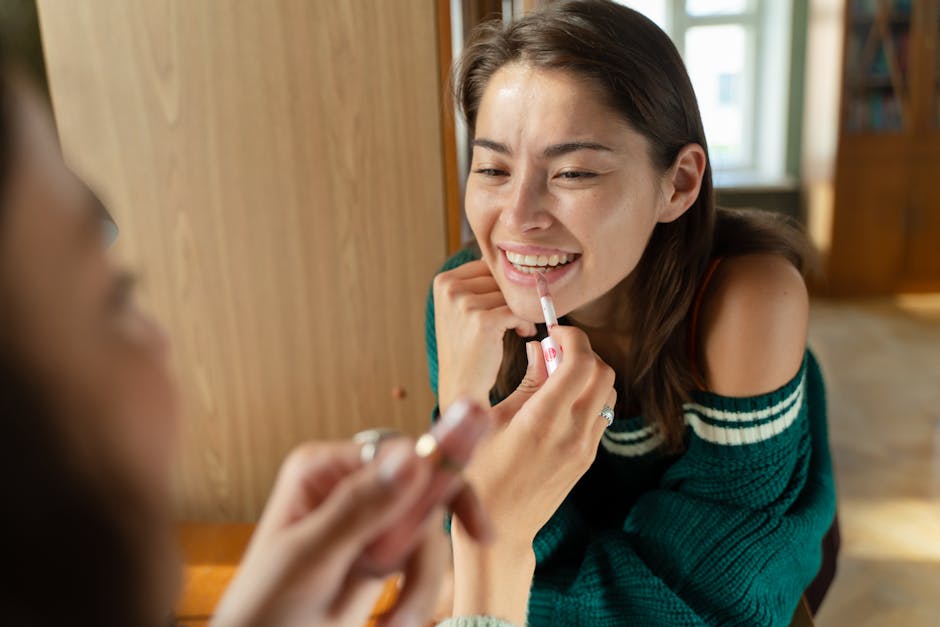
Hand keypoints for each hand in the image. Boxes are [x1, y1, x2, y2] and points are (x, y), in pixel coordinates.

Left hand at [212, 401, 493, 626]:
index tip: (474, 524)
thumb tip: (411, 457)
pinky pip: (419, 562)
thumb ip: (359, 508)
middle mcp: (347, 487)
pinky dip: (416, 595)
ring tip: (397, 624)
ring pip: (426, 535)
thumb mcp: (311, 558)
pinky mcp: (377, 554)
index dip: (444, 483)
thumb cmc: (263, 609)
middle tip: (444, 575)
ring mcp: (365, 521)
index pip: (402, 455)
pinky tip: (396, 620)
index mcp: (323, 470)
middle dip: (427, 550)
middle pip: (423, 495)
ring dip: (420, 585)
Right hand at [433, 260, 535, 409]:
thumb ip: (477, 285)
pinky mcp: (483, 321)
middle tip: (515, 318)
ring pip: (512, 296)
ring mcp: (465, 304)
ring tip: (517, 327)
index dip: (502, 285)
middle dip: (513, 299)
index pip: (487, 267)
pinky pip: (518, 311)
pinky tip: (522, 333)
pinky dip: (526, 323)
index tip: (504, 304)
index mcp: (443, 281)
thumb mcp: (461, 309)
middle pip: (501, 279)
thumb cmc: (467, 347)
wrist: (461, 384)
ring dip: (521, 311)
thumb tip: (506, 262)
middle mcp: (450, 289)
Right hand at [451, 326, 614, 623]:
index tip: (554, 332)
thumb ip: (525, 382)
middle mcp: (572, 433)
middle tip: (555, 350)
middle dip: (583, 351)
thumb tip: (541, 347)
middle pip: (603, 372)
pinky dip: (588, 396)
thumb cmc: (482, 473)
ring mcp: (584, 448)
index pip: (580, 362)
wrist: (499, 529)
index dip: (572, 337)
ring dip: (588, 374)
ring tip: (556, 375)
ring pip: (608, 392)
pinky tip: (560, 401)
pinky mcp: (588, 458)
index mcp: (542, 420)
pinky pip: (601, 414)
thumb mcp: (492, 421)